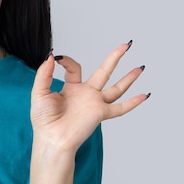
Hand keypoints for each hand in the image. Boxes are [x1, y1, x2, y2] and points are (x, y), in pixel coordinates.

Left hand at [30, 42, 148, 152]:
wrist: (51, 138)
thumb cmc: (43, 119)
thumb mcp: (39, 91)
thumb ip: (44, 73)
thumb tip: (51, 56)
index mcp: (70, 89)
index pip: (74, 68)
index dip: (67, 61)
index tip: (58, 59)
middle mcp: (85, 94)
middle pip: (104, 72)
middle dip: (115, 58)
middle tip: (125, 45)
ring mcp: (94, 103)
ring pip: (116, 88)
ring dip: (129, 78)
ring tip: (140, 67)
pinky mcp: (100, 113)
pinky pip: (120, 108)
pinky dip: (133, 103)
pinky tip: (144, 95)